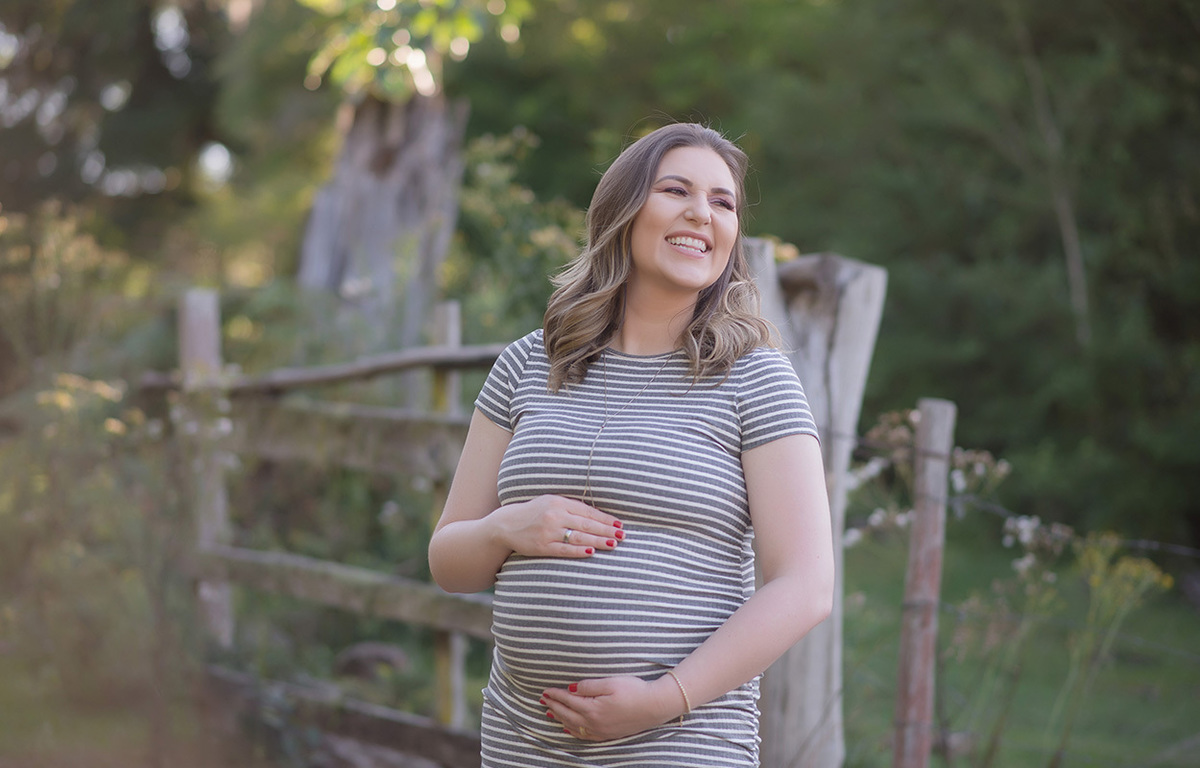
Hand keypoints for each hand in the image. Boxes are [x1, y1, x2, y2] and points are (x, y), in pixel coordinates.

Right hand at [489, 494, 624, 558]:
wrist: (506, 524)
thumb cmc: (534, 512)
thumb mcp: (551, 502)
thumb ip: (571, 507)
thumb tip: (597, 516)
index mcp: (559, 501)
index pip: (587, 511)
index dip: (605, 519)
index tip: (619, 524)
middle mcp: (554, 515)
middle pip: (586, 524)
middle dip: (606, 530)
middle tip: (622, 536)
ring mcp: (548, 531)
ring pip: (579, 537)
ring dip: (598, 541)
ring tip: (613, 544)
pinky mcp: (542, 546)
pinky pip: (564, 549)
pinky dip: (579, 551)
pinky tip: (592, 552)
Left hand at [540, 675, 681, 740]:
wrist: (655, 706)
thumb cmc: (635, 691)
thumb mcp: (611, 682)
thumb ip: (588, 686)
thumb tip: (571, 689)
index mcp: (593, 708)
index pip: (568, 701)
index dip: (555, 695)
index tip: (545, 690)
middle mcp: (594, 723)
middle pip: (568, 714)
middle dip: (554, 706)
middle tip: (543, 700)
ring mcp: (601, 730)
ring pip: (574, 726)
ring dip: (560, 718)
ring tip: (550, 712)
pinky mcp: (608, 734)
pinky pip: (585, 735)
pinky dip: (573, 731)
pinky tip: (568, 727)